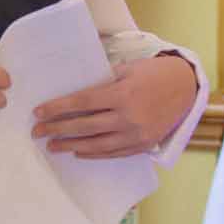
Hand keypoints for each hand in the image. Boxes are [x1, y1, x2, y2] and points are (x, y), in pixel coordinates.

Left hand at [32, 54, 198, 158]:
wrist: (186, 88)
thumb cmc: (154, 74)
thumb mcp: (128, 69)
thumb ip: (103, 80)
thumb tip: (75, 91)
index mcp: (122, 93)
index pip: (82, 102)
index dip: (58, 108)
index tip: (39, 112)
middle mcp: (128, 117)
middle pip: (84, 125)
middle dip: (57, 129)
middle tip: (38, 132)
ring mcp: (136, 134)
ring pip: (96, 144)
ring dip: (71, 145)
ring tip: (53, 145)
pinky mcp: (142, 145)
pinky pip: (113, 153)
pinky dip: (94, 154)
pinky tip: (78, 152)